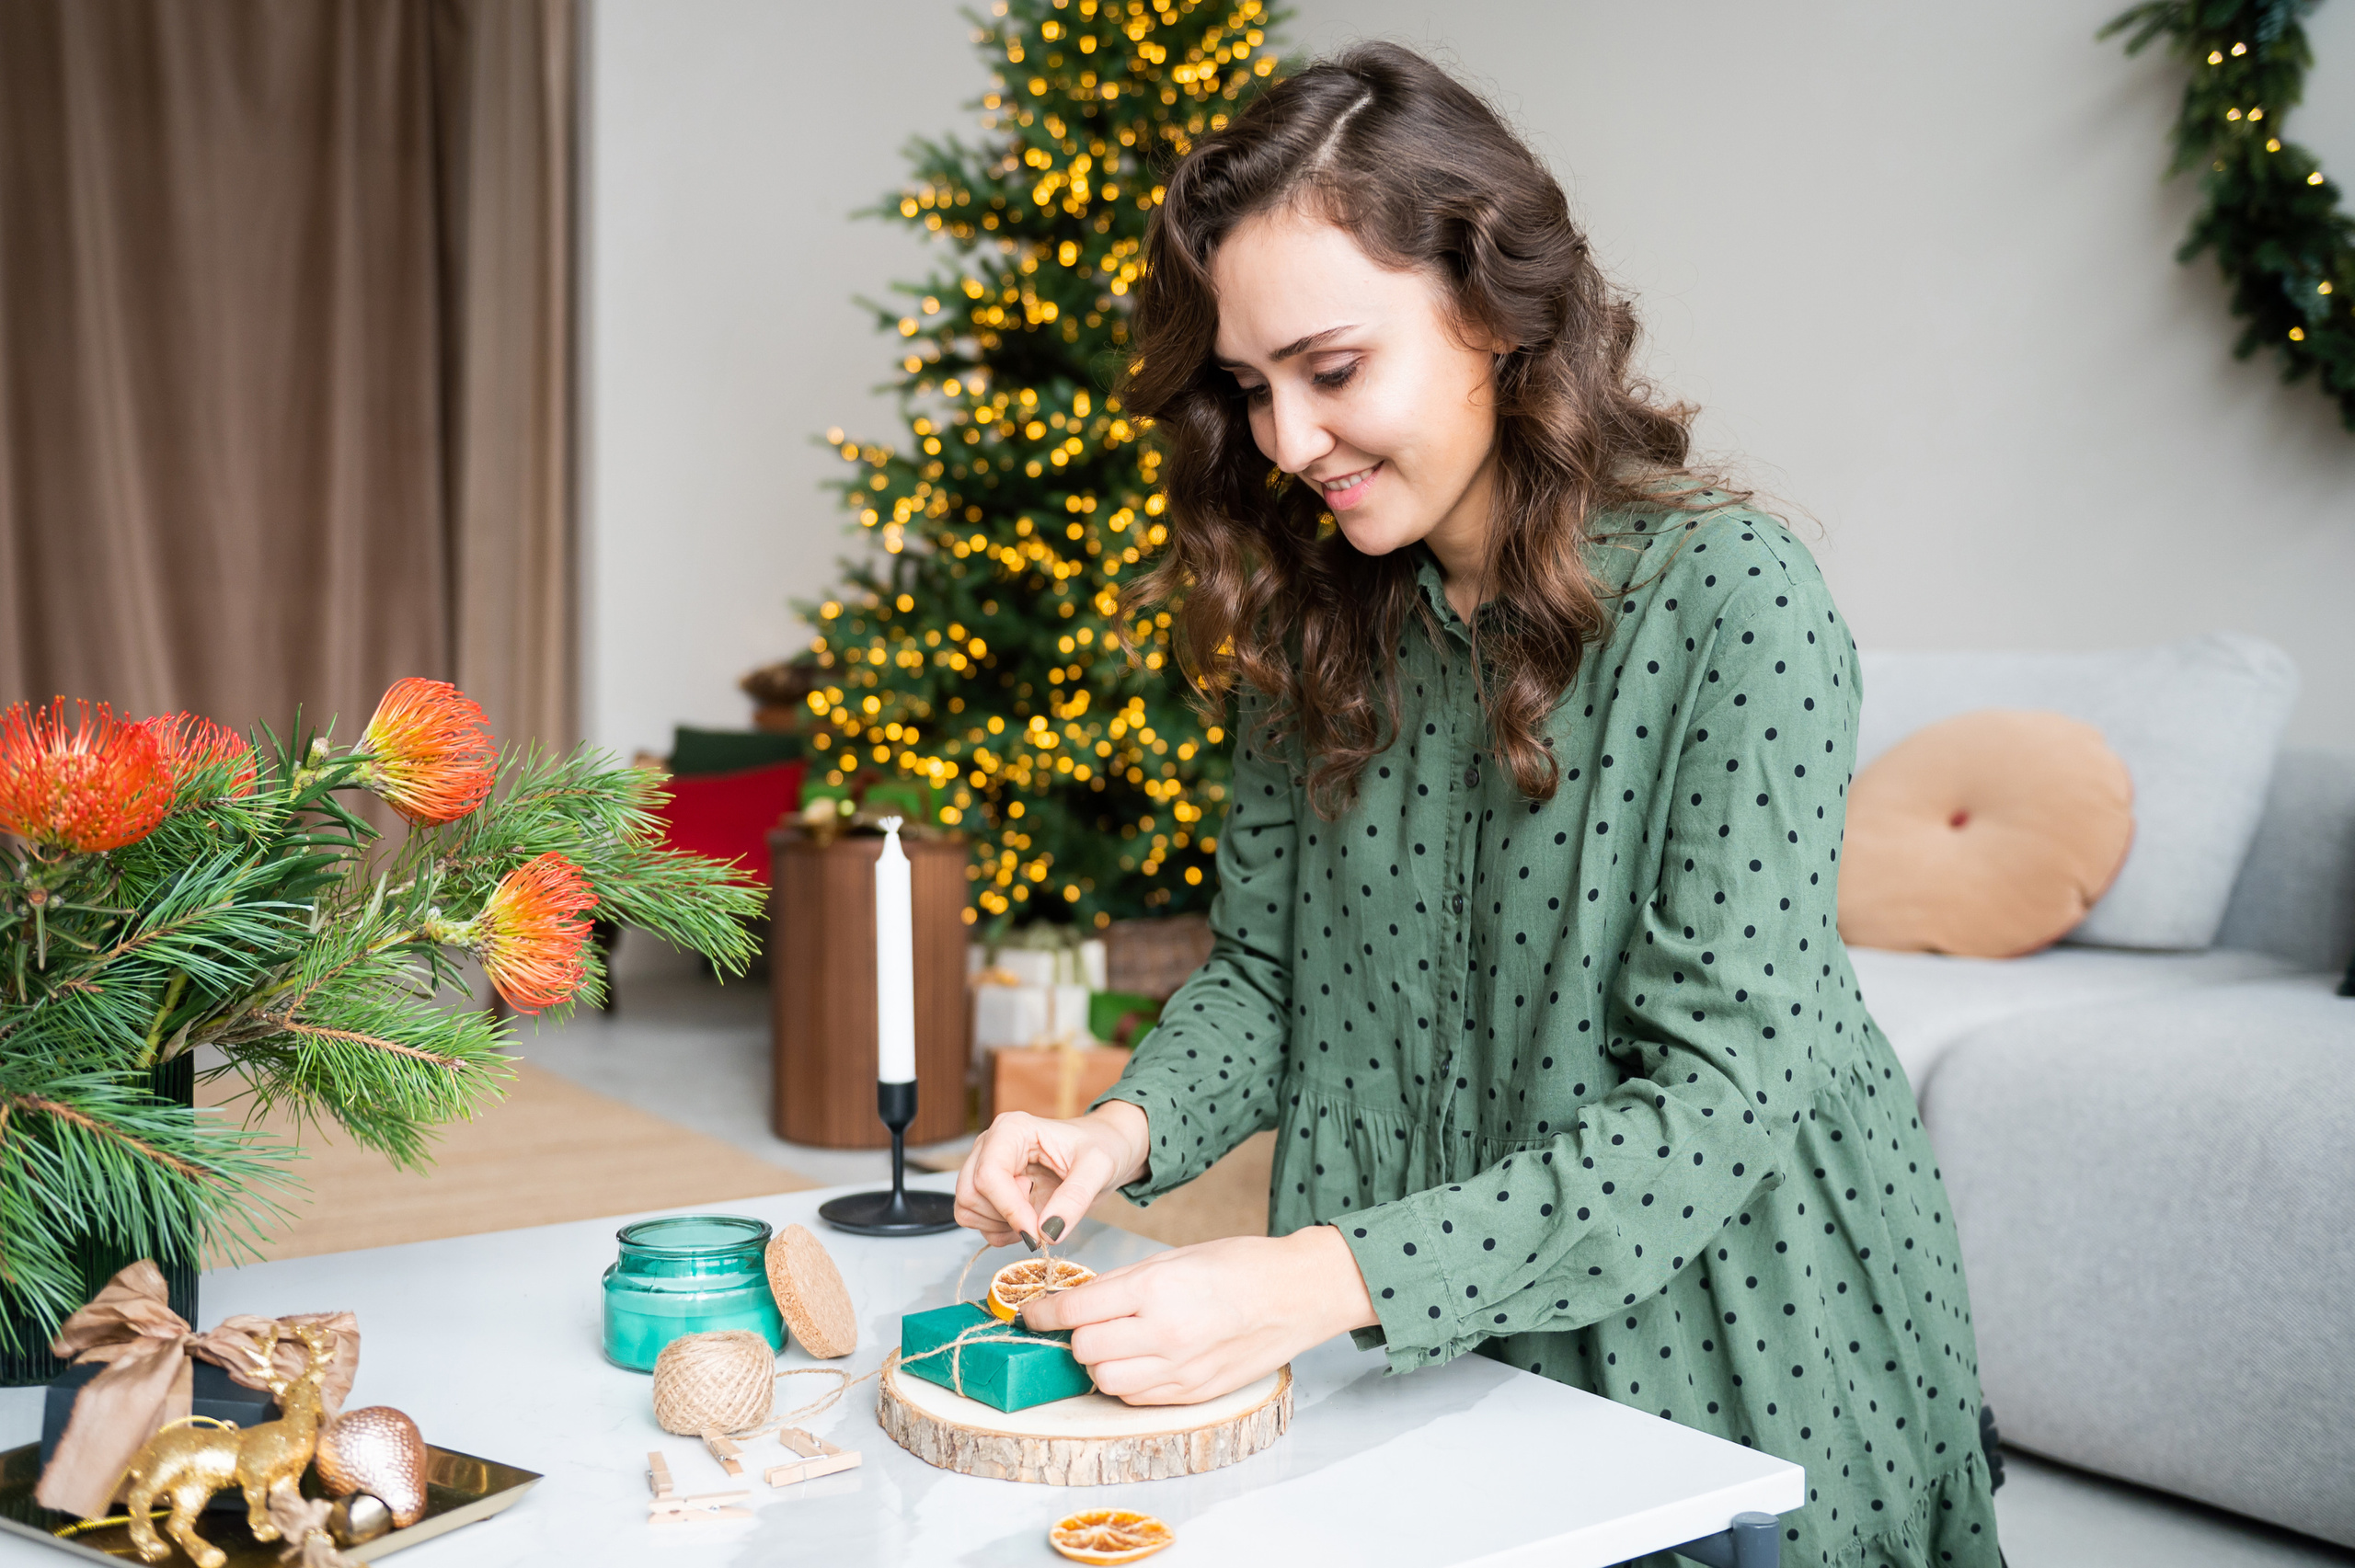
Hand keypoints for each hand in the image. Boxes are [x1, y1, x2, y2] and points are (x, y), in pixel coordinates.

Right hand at [953, 1101, 1149, 1248]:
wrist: (1105, 1150)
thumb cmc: (1102, 1147)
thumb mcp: (1098, 1169)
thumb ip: (1075, 1199)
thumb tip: (1048, 1232)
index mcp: (1012, 1129)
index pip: (988, 1175)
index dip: (1009, 1209)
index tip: (1037, 1232)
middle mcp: (990, 1145)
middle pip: (970, 1194)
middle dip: (1005, 1217)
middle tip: (1042, 1213)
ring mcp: (985, 1167)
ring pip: (968, 1210)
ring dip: (1002, 1226)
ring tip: (1038, 1211)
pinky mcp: (988, 1189)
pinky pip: (976, 1222)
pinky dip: (1000, 1232)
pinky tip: (1028, 1219)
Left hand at [1022, 1226, 1377, 1404]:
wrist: (1296, 1295)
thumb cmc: (1240, 1266)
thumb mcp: (1174, 1258)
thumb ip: (1122, 1282)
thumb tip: (1077, 1300)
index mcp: (1155, 1291)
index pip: (1076, 1311)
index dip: (1045, 1312)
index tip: (1034, 1312)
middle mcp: (1164, 1336)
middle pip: (1084, 1351)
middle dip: (1076, 1336)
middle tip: (1084, 1322)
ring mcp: (1180, 1371)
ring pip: (1105, 1382)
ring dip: (1099, 1363)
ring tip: (1115, 1342)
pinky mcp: (1193, 1394)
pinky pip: (1137, 1397)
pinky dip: (1127, 1380)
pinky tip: (1141, 1359)